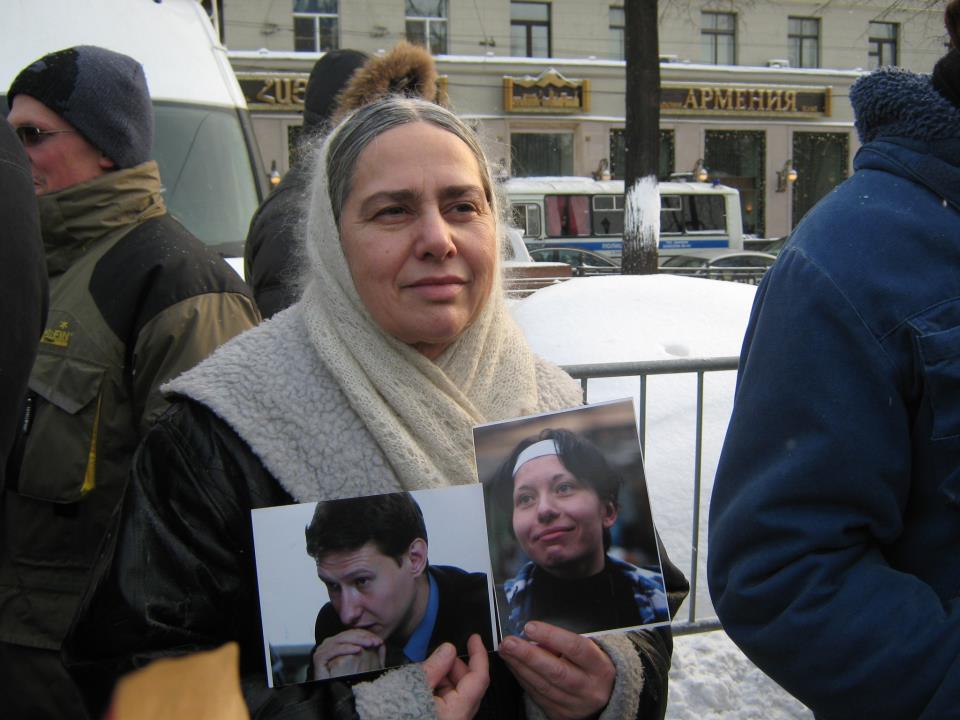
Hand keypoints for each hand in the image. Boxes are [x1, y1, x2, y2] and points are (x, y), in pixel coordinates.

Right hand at [312, 628, 382, 679]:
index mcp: (338, 642)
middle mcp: (329, 643)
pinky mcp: (319, 657)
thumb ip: (371, 653)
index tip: (380, 641)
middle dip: (364, 637)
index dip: (367, 635)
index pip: (353, 633)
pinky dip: (347, 648)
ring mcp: (323, 649)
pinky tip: (358, 650)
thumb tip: (382, 643)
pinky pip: (334, 649)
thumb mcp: (363, 664)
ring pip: (342, 640)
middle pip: (348, 635)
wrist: (334, 695)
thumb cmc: (349, 680)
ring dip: (358, 640)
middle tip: (376, 642)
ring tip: (370, 644)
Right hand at [422, 635, 489, 719]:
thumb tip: (448, 650)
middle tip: (442, 655)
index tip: (474, 640)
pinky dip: (440, 689)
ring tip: (427, 671)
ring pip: (458, 694)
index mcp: (457, 712)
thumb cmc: (394, 715)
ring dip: (447, 677)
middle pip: (469, 686)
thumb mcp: (414, 686)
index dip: (478, 655)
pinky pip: (447, 703)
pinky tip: (425, 684)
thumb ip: (435, 667)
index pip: (479, 679)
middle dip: (457, 666)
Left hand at [499, 622, 615, 719]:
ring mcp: (575, 705)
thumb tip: (533, 636)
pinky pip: (537, 695)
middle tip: (509, 642)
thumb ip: (562, 643)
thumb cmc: (590, 667)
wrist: (604, 696)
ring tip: (506, 651)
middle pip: (556, 671)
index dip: (551, 636)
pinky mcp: (560, 714)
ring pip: (543, 686)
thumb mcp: (586, 651)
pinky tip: (514, 666)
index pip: (576, 648)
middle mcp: (589, 689)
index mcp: (600, 667)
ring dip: (520, 666)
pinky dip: (523, 679)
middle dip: (528, 655)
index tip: (530, 627)